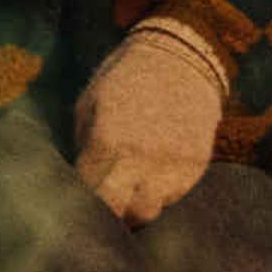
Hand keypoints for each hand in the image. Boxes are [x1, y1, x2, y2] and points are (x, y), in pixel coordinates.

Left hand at [73, 20, 229, 222]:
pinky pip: (172, 198)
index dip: (78, 200)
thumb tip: (79, 182)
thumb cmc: (127, 77)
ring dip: (133, 208)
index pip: (87, 192)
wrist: (183, 58)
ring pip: (147, 212)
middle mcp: (140, 158)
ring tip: (127, 193)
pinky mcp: (195, 166)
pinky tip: (152, 176)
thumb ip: (83, 144)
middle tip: (99, 208)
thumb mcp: (91, 101)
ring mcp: (171, 165)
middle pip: (117, 212)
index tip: (76, 199)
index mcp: (107, 139)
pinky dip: (159, 194)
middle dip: (105, 214)